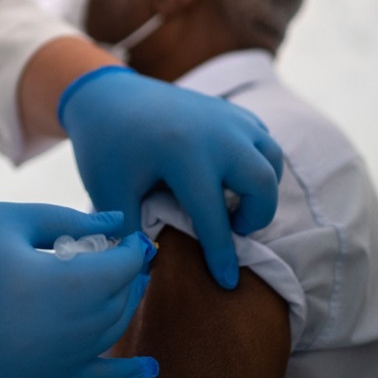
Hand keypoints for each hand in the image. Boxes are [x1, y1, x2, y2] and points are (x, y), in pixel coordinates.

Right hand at [0, 203, 157, 377]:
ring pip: (109, 334)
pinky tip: (150, 367)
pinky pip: (92, 376)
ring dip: (123, 304)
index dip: (132, 250)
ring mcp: (46, 358)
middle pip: (117, 303)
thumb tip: (116, 221)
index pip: (115, 270)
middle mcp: (53, 330)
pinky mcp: (36, 371)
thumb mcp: (9, 219)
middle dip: (129, 275)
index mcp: (46, 286)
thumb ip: (68, 220)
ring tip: (119, 278)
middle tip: (125, 250)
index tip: (132, 232)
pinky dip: (124, 373)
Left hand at [59, 66, 282, 288]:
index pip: (213, 215)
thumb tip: (149, 271)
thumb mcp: (109, 192)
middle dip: (255, 216)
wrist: (106, 95)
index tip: (228, 281)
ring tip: (232, 203)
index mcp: (182, 153)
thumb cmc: (105, 146)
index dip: (222, 253)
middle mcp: (214, 133)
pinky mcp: (229, 111)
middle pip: (261, 183)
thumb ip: (130, 233)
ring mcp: (226, 117)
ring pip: (272, 157)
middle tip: (231, 228)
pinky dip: (258, 163)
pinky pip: (263, 140)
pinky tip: (230, 177)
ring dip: (262, 189)